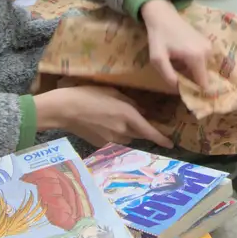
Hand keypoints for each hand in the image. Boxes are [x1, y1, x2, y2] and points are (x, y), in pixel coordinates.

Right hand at [35, 83, 171, 148]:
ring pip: (128, 137)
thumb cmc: (88, 95)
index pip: (149, 131)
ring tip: (112, 118)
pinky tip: (103, 123)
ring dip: (127, 130)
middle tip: (136, 119)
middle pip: (139, 134)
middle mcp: (122, 130)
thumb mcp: (113, 93)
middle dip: (142, 129)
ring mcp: (111, 139)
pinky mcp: (101, 144)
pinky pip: (115, 140)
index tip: (172, 143)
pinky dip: (115, 133)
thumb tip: (141, 111)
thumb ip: (130, 103)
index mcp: (127, 115)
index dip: (162, 138)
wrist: (64, 109)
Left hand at [140, 0, 213, 92]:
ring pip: (202, 68)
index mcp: (196, 57)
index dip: (194, 90)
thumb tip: (179, 88)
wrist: (163, 16)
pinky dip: (194, 63)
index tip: (184, 91)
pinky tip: (182, 57)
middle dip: (191, 79)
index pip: (203, 83)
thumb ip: (168, 75)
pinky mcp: (208, 42)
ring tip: (178, 64)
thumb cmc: (159, 37)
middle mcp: (207, 52)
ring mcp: (209, 46)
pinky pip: (203, 60)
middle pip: (202, 76)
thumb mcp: (157, 59)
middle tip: (176, 74)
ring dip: (191, 70)